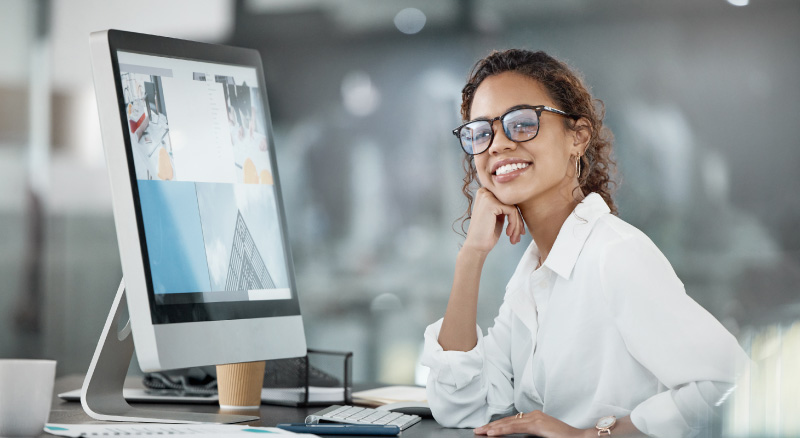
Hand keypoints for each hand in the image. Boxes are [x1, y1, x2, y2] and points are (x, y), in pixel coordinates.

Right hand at [463, 188, 524, 253]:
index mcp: (485, 193)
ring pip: (514, 208)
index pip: (508, 199)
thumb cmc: (487, 233)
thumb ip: (505, 206)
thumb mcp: (497, 216)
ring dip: (517, 225)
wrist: (476, 247)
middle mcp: (485, 191)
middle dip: (518, 221)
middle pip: (512, 202)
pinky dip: (514, 224)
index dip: (516, 215)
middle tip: (518, 236)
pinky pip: (512, 211)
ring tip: (515, 238)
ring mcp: (487, 196)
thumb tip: (522, 201)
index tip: (519, 230)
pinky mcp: (491, 204)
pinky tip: (508, 234)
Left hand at [474, 410, 589, 437]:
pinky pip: (515, 427)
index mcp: (535, 417)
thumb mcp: (544, 436)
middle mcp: (534, 415)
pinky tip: (492, 433)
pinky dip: (502, 430)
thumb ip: (532, 435)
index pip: (512, 421)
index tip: (487, 429)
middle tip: (478, 430)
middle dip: (492, 426)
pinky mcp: (537, 424)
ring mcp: (535, 418)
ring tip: (481, 432)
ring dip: (493, 428)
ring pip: (509, 423)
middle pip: (508, 420)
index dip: (498, 425)